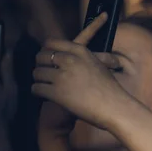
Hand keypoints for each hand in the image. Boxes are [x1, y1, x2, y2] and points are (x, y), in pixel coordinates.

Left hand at [32, 13, 128, 129]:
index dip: (46, 51)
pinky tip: (43, 96)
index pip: (51, 43)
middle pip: (41, 57)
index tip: (48, 59)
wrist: (114, 107)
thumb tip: (81, 55)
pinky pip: (36, 88)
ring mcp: (62, 76)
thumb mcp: (101, 65)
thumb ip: (90, 57)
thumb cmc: (110, 88)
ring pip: (37, 73)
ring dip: (39, 80)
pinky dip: (37, 92)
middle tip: (45, 75)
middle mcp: (69, 60)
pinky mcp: (57, 92)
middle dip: (40, 66)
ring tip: (45, 86)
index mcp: (80, 51)